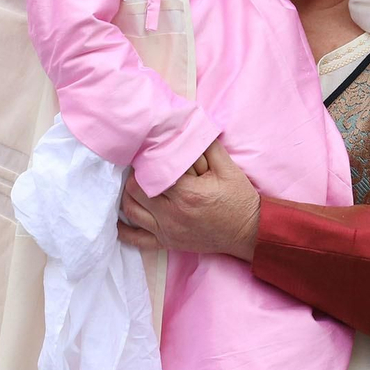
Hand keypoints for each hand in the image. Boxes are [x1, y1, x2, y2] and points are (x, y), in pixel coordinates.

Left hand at [117, 140, 259, 260]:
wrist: (249, 232)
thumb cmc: (239, 199)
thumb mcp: (228, 168)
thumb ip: (207, 146)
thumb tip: (190, 126)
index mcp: (186, 193)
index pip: (151, 172)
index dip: (146, 160)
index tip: (147, 152)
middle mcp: (172, 214)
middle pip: (136, 190)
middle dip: (135, 176)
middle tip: (142, 167)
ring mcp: (167, 231)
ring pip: (131, 211)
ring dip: (128, 196)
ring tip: (135, 184)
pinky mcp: (167, 243)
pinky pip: (137, 240)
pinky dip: (125, 229)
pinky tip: (121, 218)